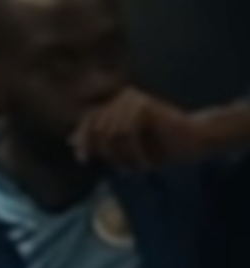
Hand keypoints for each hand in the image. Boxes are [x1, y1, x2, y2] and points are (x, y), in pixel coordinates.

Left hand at [73, 87, 202, 170]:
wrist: (195, 140)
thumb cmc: (161, 146)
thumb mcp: (125, 148)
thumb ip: (101, 142)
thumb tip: (72, 143)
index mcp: (116, 103)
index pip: (89, 119)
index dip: (83, 138)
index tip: (81, 158)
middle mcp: (121, 96)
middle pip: (98, 128)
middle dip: (107, 153)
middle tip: (125, 170)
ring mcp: (132, 98)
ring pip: (111, 133)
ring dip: (124, 156)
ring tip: (138, 168)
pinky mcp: (143, 105)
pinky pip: (127, 133)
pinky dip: (135, 153)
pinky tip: (146, 164)